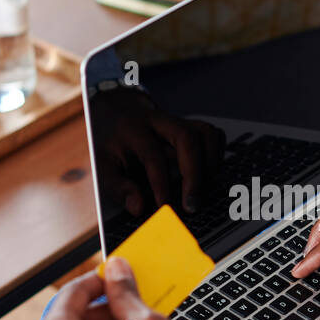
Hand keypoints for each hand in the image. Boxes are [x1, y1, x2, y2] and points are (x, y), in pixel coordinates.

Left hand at [92, 90, 224, 216]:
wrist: (116, 112)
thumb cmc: (112, 144)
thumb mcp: (103, 165)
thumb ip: (118, 187)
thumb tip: (137, 207)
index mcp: (133, 129)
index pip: (152, 154)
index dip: (161, 183)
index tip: (164, 206)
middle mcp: (158, 121)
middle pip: (186, 137)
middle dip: (193, 174)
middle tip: (191, 203)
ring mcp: (178, 121)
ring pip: (206, 133)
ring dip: (210, 164)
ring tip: (202, 189)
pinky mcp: (190, 125)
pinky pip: (213, 135)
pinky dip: (216, 156)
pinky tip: (206, 175)